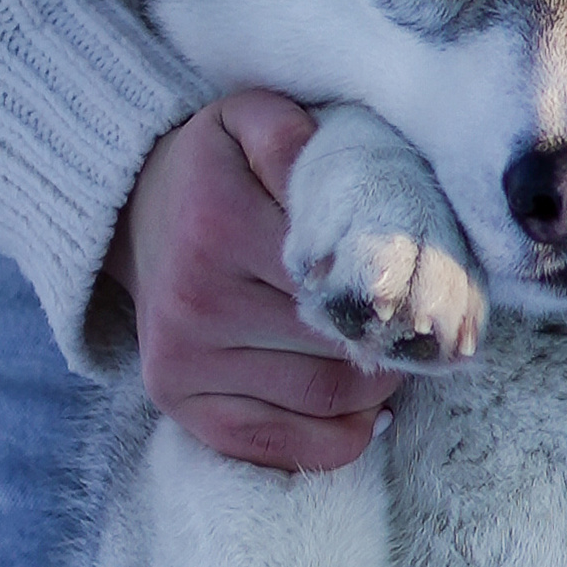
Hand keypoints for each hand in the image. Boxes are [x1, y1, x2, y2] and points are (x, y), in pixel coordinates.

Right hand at [98, 92, 398, 469]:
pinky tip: (365, 411)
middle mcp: (196, 300)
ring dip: (379, 386)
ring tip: (389, 352)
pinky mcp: (177, 402)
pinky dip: (337, 440)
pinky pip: (278, 446)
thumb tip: (336, 188)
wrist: (135, 212)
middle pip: (342, 344)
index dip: (403, 286)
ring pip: (324, 399)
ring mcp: (183, 361)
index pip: (345, 277)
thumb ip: (296, 138)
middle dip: (397, 338)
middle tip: (419, 321)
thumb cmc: (217, 168)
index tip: (431, 284)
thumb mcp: (253, 120)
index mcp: (220, 224)